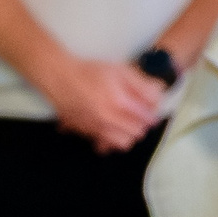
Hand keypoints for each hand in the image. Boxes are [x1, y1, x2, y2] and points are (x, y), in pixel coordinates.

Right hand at [42, 56, 165, 153]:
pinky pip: (105, 145)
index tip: (149, 107)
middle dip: (142, 124)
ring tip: (126, 123)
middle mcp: (108, 119)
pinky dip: (112, 140)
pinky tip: (110, 128)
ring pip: (123, 143)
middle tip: (139, 114)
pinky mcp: (86, 132)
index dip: (152, 113)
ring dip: (129, 135)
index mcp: (119, 102)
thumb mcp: (120, 70)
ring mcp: (96, 128)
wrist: (59, 79)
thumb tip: (158, 98)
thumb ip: (141, 85)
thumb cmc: (90, 72)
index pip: (147, 117)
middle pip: (138, 132)